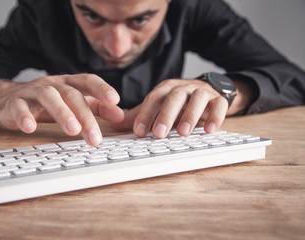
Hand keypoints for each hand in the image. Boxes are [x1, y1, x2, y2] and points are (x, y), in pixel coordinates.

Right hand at [0, 74, 124, 145]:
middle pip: (71, 94)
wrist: (9, 99)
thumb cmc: (47, 102)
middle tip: (95, 137)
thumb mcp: (73, 102)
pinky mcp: (15, 102)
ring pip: (48, 97)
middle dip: (85, 115)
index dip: (101, 88)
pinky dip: (24, 116)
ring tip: (72, 130)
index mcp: (68, 83)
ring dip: (62, 113)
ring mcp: (33, 92)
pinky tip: (30, 128)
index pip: (87, 81)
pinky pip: (19, 107)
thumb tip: (121, 116)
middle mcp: (52, 84)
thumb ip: (97, 107)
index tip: (115, 100)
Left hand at [111, 79, 228, 137]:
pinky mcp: (218, 99)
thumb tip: (114, 124)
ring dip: (190, 115)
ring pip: (197, 98)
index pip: (153, 99)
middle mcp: (184, 88)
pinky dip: (216, 116)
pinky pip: (219, 104)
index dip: (145, 114)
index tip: (138, 132)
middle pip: (174, 97)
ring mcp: (202, 92)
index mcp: (166, 89)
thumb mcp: (159, 107)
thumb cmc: (179, 103)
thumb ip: (140, 115)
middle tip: (159, 133)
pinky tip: (209, 130)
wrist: (208, 91)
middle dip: (166, 115)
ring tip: (183, 133)